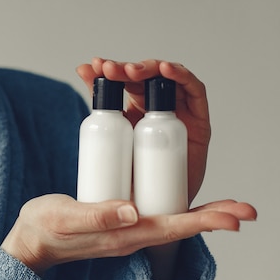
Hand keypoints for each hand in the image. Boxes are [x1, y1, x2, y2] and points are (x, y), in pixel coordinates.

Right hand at [1, 194, 255, 274]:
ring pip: (172, 219)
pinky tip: (180, 193)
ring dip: (202, 214)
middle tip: (247, 209)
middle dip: (215, 217)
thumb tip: (132, 211)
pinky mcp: (120, 220)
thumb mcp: (65, 217)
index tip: (234, 217)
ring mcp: (127, 228)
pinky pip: (156, 212)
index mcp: (123, 235)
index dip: (204, 221)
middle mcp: (131, 234)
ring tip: (229, 205)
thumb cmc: (45, 228)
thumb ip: (97, 216)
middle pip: (181, 225)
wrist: (31, 240)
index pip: (172, 227)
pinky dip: (175, 203)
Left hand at [76, 58, 210, 203]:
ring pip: (167, 78)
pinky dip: (181, 76)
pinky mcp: (199, 120)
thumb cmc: (132, 181)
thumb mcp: (111, 142)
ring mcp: (179, 111)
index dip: (109, 71)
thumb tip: (81, 68)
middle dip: (126, 69)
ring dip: (150, 68)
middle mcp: (157, 107)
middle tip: (109, 70)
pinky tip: (165, 70)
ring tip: (131, 71)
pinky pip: (194, 91)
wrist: (156, 212)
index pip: (123, 81)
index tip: (92, 67)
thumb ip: (99, 108)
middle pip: (144, 77)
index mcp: (134, 110)